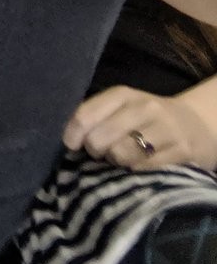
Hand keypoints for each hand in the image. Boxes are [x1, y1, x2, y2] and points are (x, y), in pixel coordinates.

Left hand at [63, 84, 216, 169]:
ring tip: (120, 156)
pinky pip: (142, 168)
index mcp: (123, 94)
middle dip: (94, 150)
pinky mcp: (181, 151)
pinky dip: (133, 169)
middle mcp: (145, 107)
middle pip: (99, 139)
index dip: (72, 135)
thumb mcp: (119, 108)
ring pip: (120, 155)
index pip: (85, 116)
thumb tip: (67, 138)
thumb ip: (93, 117)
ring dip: (114, 161)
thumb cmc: (145, 118)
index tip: (71, 145)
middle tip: (99, 151)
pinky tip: (137, 162)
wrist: (195, 124)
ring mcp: (166, 129)